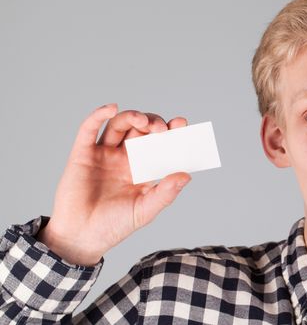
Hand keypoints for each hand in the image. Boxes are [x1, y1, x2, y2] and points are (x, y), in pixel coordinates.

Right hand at [37, 104, 190, 265]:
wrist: (81, 237)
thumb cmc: (114, 225)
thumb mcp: (145, 211)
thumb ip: (165, 193)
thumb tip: (186, 175)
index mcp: (142, 168)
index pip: (159, 144)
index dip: (170, 132)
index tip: (182, 123)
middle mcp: (124, 157)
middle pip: (140, 129)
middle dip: (153, 123)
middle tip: (161, 129)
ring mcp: (104, 154)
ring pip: (119, 125)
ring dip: (132, 117)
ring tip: (143, 121)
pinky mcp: (82, 154)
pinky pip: (89, 129)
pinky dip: (99, 115)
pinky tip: (111, 108)